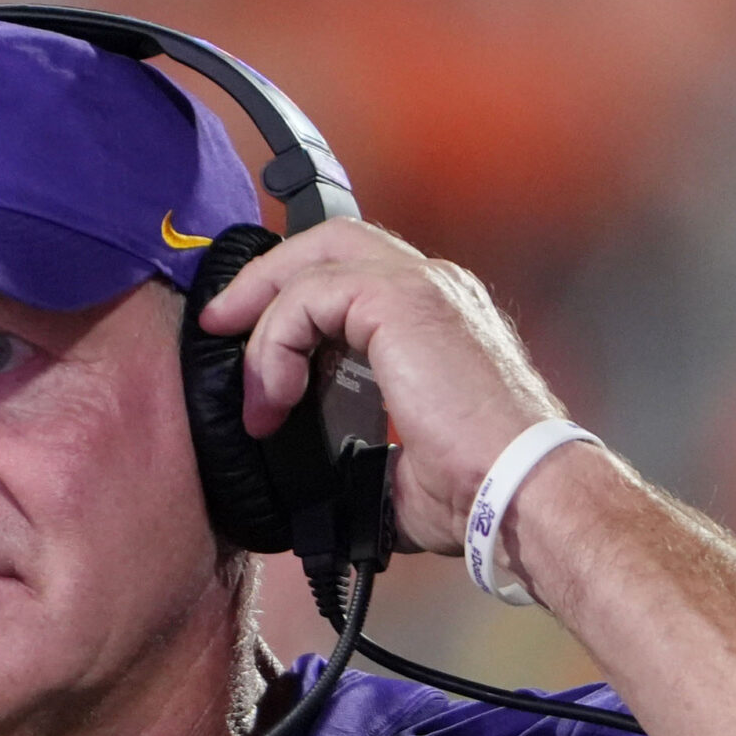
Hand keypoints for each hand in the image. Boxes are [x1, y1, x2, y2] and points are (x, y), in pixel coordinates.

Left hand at [196, 220, 567, 556]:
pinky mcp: (402, 299)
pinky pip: (310, 294)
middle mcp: (432, 288)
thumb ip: (353, 454)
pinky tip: (273, 396)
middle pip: (328, 242)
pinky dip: (276, 341)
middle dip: (264, 279)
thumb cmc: (474, 491)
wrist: (515, 493)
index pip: (350, 276)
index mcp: (433, 321)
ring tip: (247, 387)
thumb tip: (313, 484)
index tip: (253, 357)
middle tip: (220, 326)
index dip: (291, 302)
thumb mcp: (394, 470)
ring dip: (262, 314)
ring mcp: (421, 286)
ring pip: (314, 258)